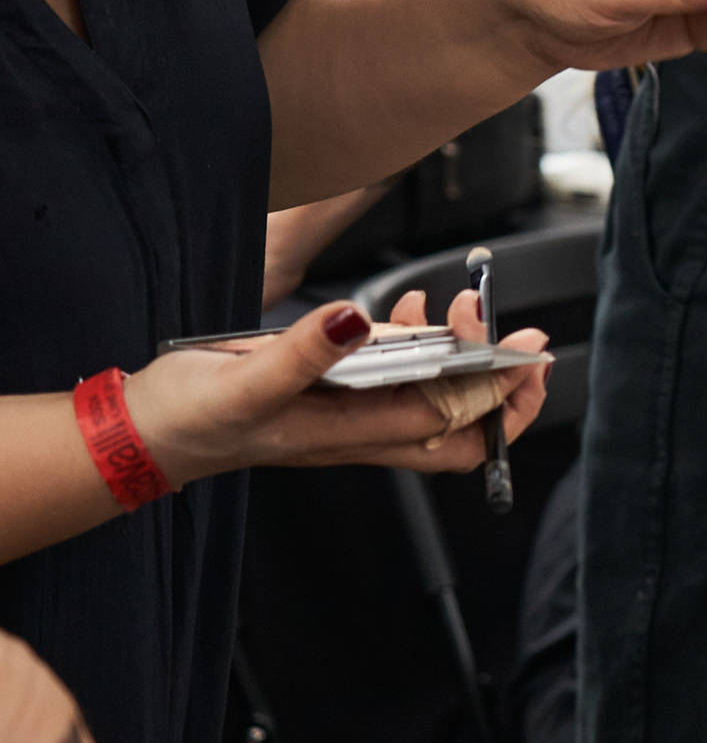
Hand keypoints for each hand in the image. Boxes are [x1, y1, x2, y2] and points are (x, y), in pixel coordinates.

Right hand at [122, 289, 547, 485]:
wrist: (148, 431)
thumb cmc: (193, 418)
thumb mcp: (248, 381)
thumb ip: (304, 352)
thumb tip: (360, 321)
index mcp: (350, 434)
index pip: (451, 424)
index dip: (497, 395)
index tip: (523, 355)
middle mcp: (359, 430)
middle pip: (458, 426)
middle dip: (498, 386)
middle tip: (517, 339)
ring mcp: (347, 412)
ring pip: (427, 394)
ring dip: (455, 353)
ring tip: (460, 307)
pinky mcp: (328, 391)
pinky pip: (390, 374)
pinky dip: (410, 341)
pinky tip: (406, 310)